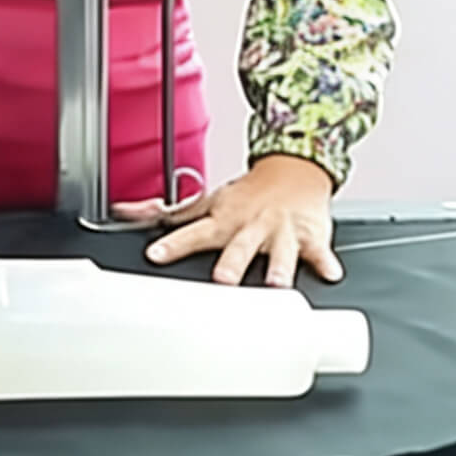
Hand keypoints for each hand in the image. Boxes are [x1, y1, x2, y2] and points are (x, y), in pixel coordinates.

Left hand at [113, 154, 340, 288]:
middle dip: (232, 264)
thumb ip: (170, 214)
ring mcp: (281, 233)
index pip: (192, 233)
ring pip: (280, 254)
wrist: (294, 170)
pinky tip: (329, 274)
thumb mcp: (209, 200)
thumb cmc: (248, 194)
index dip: (173, 244)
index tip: (156, 255)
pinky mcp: (311, 238)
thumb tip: (126, 212)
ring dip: (279, 268)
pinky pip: (320, 252)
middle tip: (223, 279)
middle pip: (239, 249)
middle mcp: (251, 228)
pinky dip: (325, 263)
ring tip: (277, 285)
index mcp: (224, 221)